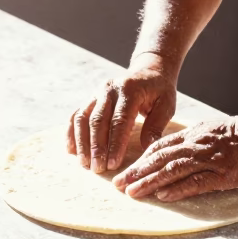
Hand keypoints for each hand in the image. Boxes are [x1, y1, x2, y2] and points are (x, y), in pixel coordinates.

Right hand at [66, 53, 177, 173]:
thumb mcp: (166, 104)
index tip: (113, 164)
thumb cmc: (159, 90)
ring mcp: (97, 92)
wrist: (149, 69)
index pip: (120, 120)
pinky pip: (76, 115)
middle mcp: (110, 89)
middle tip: (97, 169)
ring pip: (83, 118)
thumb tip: (146, 149)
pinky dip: (71, 132)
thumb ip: (156, 125)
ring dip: (82, 142)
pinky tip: (71, 150)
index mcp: (130, 90)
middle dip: (97, 147)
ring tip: (84, 163)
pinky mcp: (91, 97)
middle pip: (98, 120)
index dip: (115, 144)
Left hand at [112, 114, 237, 201]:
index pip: (159, 147)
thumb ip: (193, 141)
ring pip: (172, 170)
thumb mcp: (213, 131)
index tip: (126, 171)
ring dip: (149, 182)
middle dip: (136, 172)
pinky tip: (163, 197)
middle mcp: (196, 145)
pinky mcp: (221, 174)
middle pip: (159, 159)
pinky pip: (195, 182)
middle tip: (118, 185)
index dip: (140, 160)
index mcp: (193, 134)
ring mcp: (208, 160)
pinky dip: (177, 189)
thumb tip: (173, 152)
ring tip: (132, 193)